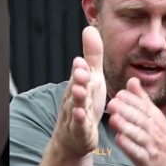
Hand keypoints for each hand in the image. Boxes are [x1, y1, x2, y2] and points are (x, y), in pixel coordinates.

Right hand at [53, 26, 106, 156]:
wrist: (73, 137)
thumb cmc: (85, 104)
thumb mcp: (92, 78)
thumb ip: (92, 56)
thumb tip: (89, 28)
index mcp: (79, 85)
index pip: (78, 75)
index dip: (80, 69)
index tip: (82, 61)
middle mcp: (74, 99)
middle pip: (75, 88)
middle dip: (77, 80)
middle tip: (82, 72)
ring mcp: (75, 116)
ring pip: (75, 106)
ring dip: (77, 100)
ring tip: (81, 92)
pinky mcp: (80, 132)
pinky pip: (80, 126)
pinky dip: (81, 122)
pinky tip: (83, 116)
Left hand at [107, 77, 165, 165]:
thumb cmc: (163, 139)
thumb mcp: (156, 116)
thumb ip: (141, 99)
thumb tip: (131, 80)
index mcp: (154, 117)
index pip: (142, 104)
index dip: (129, 99)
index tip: (117, 95)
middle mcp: (153, 130)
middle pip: (139, 117)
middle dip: (125, 110)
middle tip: (111, 104)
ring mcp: (151, 146)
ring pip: (137, 134)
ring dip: (125, 126)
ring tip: (113, 119)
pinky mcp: (147, 161)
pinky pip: (137, 152)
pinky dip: (128, 146)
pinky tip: (119, 139)